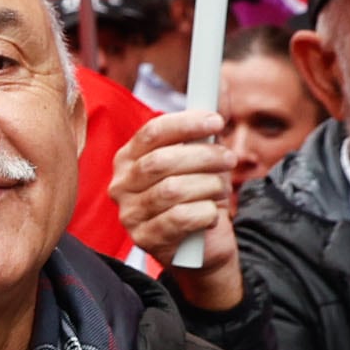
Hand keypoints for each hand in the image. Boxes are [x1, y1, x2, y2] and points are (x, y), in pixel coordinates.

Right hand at [110, 109, 242, 310]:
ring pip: (173, 190)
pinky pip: (181, 218)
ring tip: (221, 190)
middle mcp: (121, 184)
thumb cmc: (195, 198)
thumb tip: (219, 100)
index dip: (186, 124)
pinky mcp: (144, 239)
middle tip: (229, 158)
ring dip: (208, 186)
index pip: (152, 133)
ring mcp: (130, 213)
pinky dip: (205, 213)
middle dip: (204, 156)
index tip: (216, 121)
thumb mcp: (200, 162)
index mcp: (128, 159)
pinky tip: (210, 214)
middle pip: (162, 161)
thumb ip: (203, 134)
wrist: (198, 248)